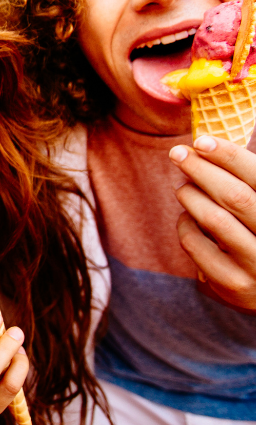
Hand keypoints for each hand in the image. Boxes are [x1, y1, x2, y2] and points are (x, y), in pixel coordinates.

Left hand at [171, 135, 255, 312]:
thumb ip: (246, 182)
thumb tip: (208, 145)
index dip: (229, 156)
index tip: (201, 140)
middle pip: (234, 197)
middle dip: (201, 170)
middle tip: (177, 153)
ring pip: (214, 220)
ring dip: (191, 196)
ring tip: (184, 187)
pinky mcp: (233, 284)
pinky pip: (196, 245)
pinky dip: (186, 225)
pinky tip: (188, 217)